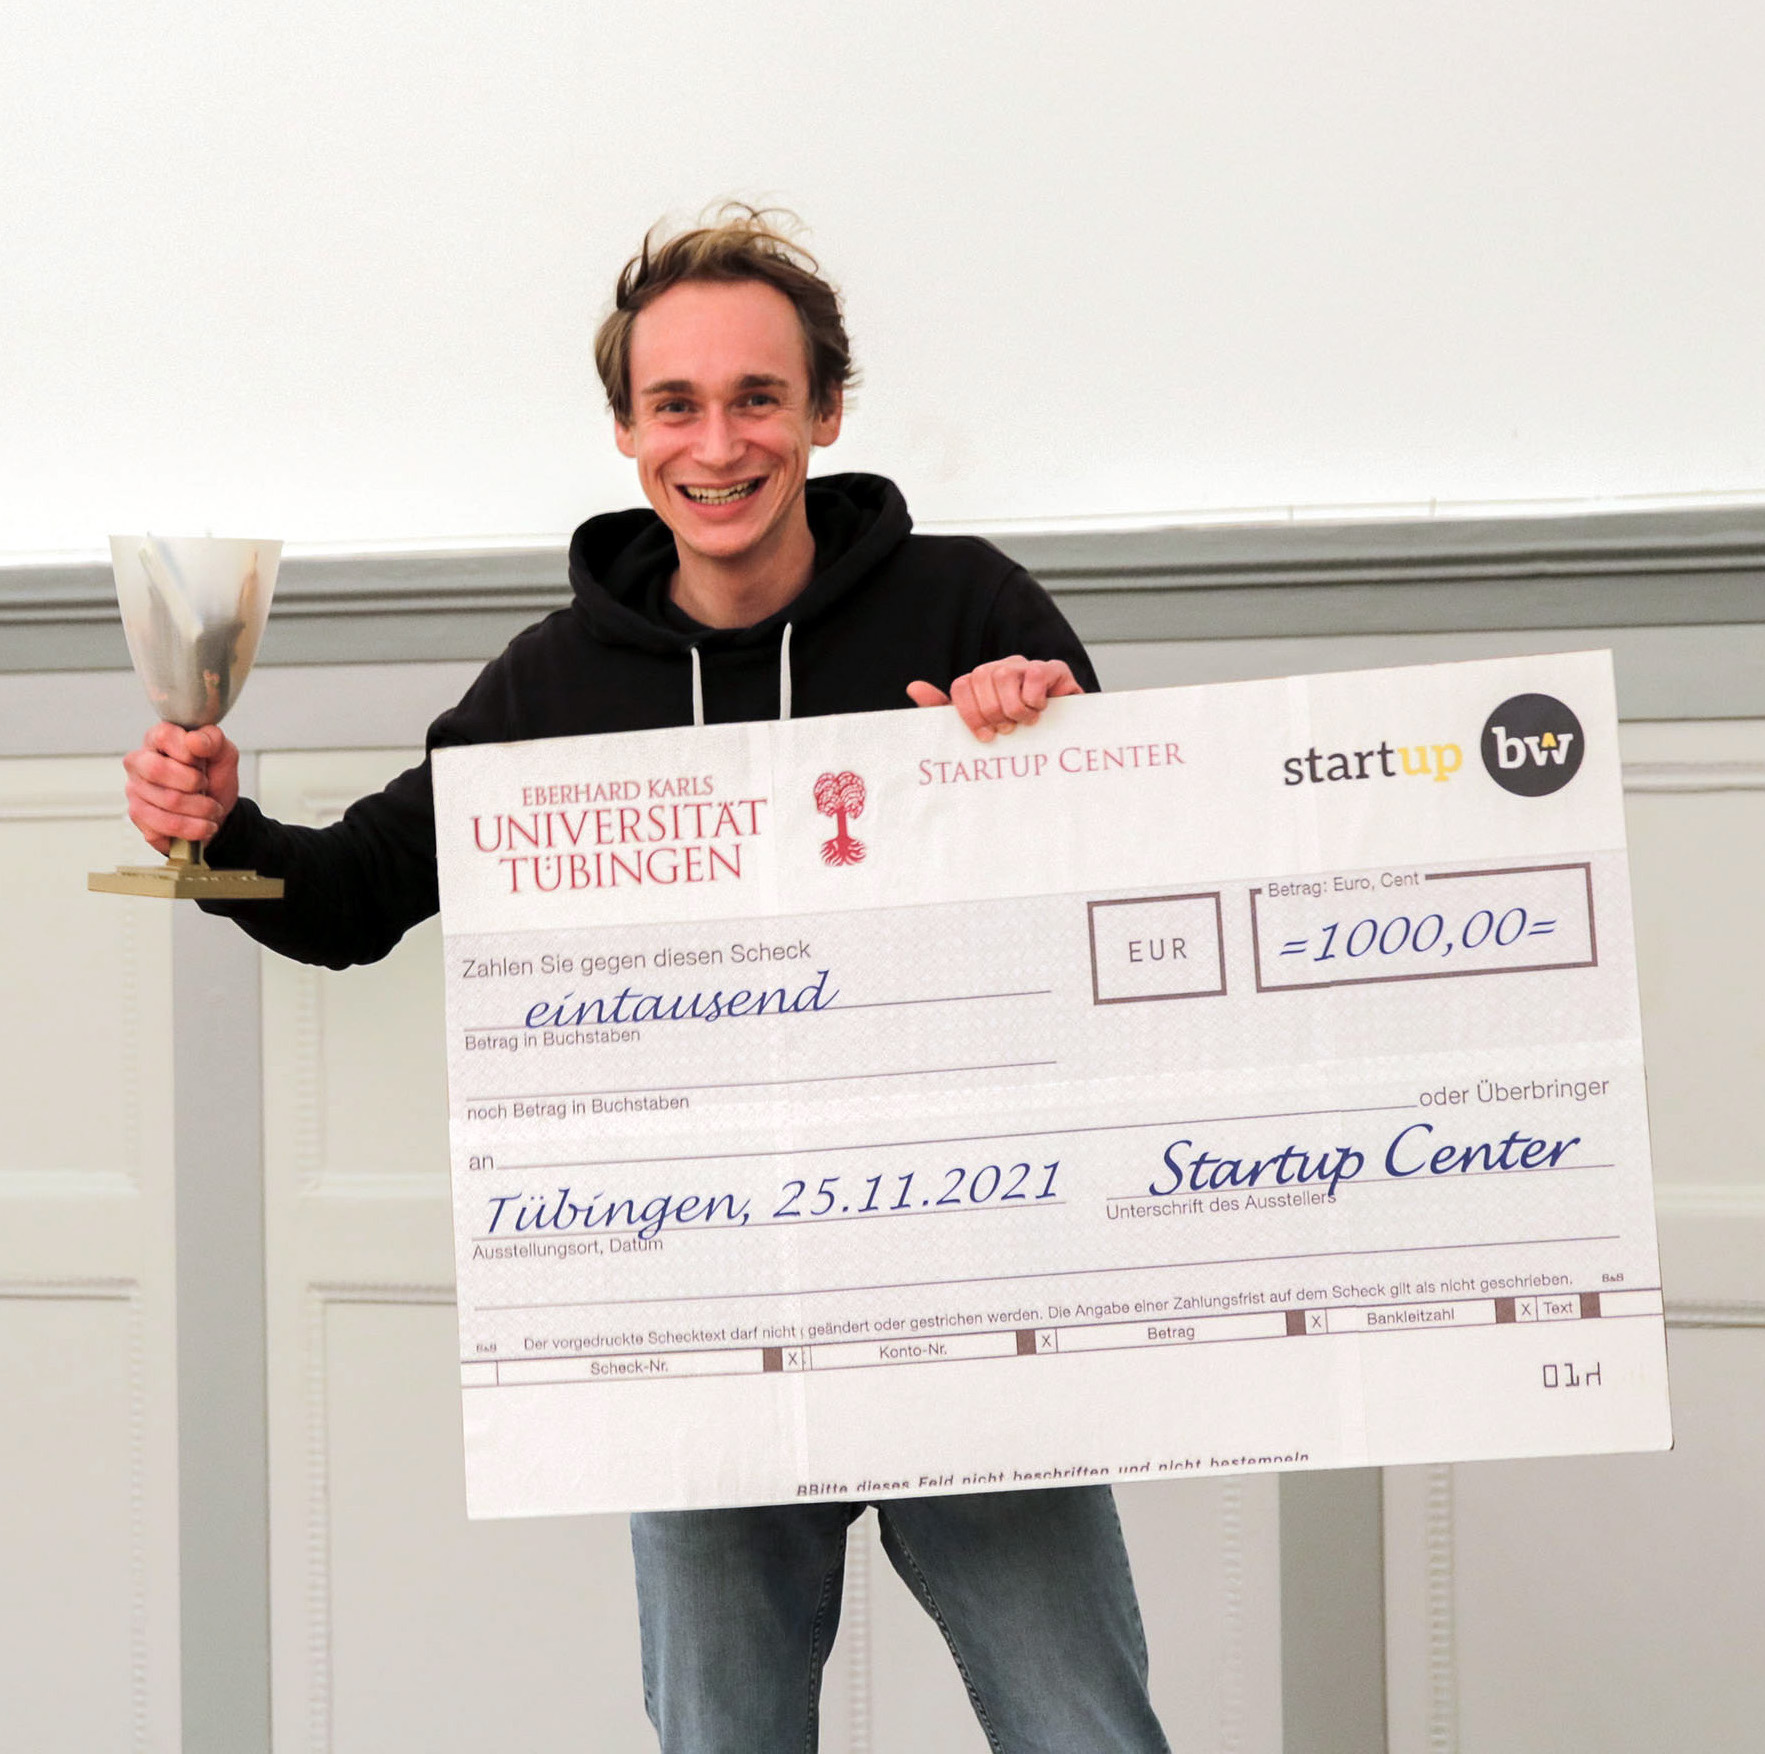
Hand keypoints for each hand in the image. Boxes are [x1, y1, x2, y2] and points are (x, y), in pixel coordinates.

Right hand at [122, 723, 238, 852]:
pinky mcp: (138, 816)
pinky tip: (202, 825)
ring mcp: (135, 789)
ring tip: (213, 810)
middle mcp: (139, 762)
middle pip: (156, 769)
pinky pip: (164, 826)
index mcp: (157, 739)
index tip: (203, 763)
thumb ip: (213, 740)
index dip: (190, 754)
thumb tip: (194, 740)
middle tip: (207, 787)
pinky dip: (193, 829)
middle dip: (194, 783)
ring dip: (201, 809)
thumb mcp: (223, 755)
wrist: (216, 812)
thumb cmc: (214, 778)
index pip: (164, 737)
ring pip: (167, 801)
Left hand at [906, 656, 1083, 742]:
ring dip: (1014, 708)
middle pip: (982, 677)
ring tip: (1026, 722)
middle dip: (993, 712)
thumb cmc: (1019, 735)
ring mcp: (1027, 666)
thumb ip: (944, 710)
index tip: (985, 737)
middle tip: (1008, 729)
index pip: (961, 686)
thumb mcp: (981, 729)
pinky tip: (1041, 710)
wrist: (1063, 741)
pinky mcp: (1054, 670)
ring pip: (1004, 675)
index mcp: (981, 682)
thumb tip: (913, 687)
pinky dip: (1035, 699)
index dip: (970, 714)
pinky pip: (1036, 673)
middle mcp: (1002, 668)